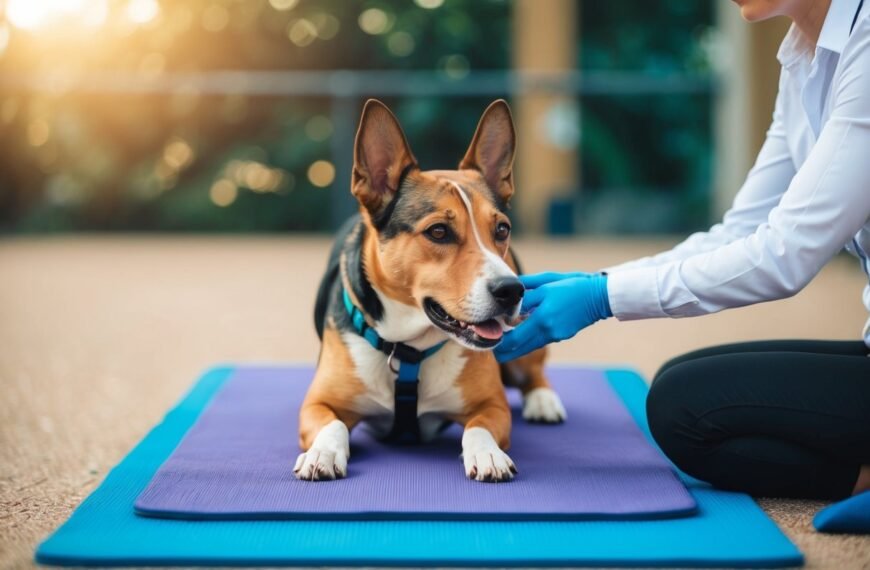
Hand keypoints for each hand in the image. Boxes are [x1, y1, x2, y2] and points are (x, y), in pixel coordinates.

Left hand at [494, 272, 610, 362]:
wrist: (599, 296)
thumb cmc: (572, 285)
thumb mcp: (546, 283)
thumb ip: (525, 292)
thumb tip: (507, 298)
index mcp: (542, 319)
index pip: (514, 339)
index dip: (500, 343)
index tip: (490, 340)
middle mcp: (548, 332)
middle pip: (520, 349)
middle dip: (505, 351)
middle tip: (492, 349)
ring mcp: (555, 336)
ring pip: (529, 347)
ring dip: (516, 346)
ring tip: (502, 342)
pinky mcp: (561, 336)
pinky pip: (539, 341)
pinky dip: (528, 340)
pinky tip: (521, 333)